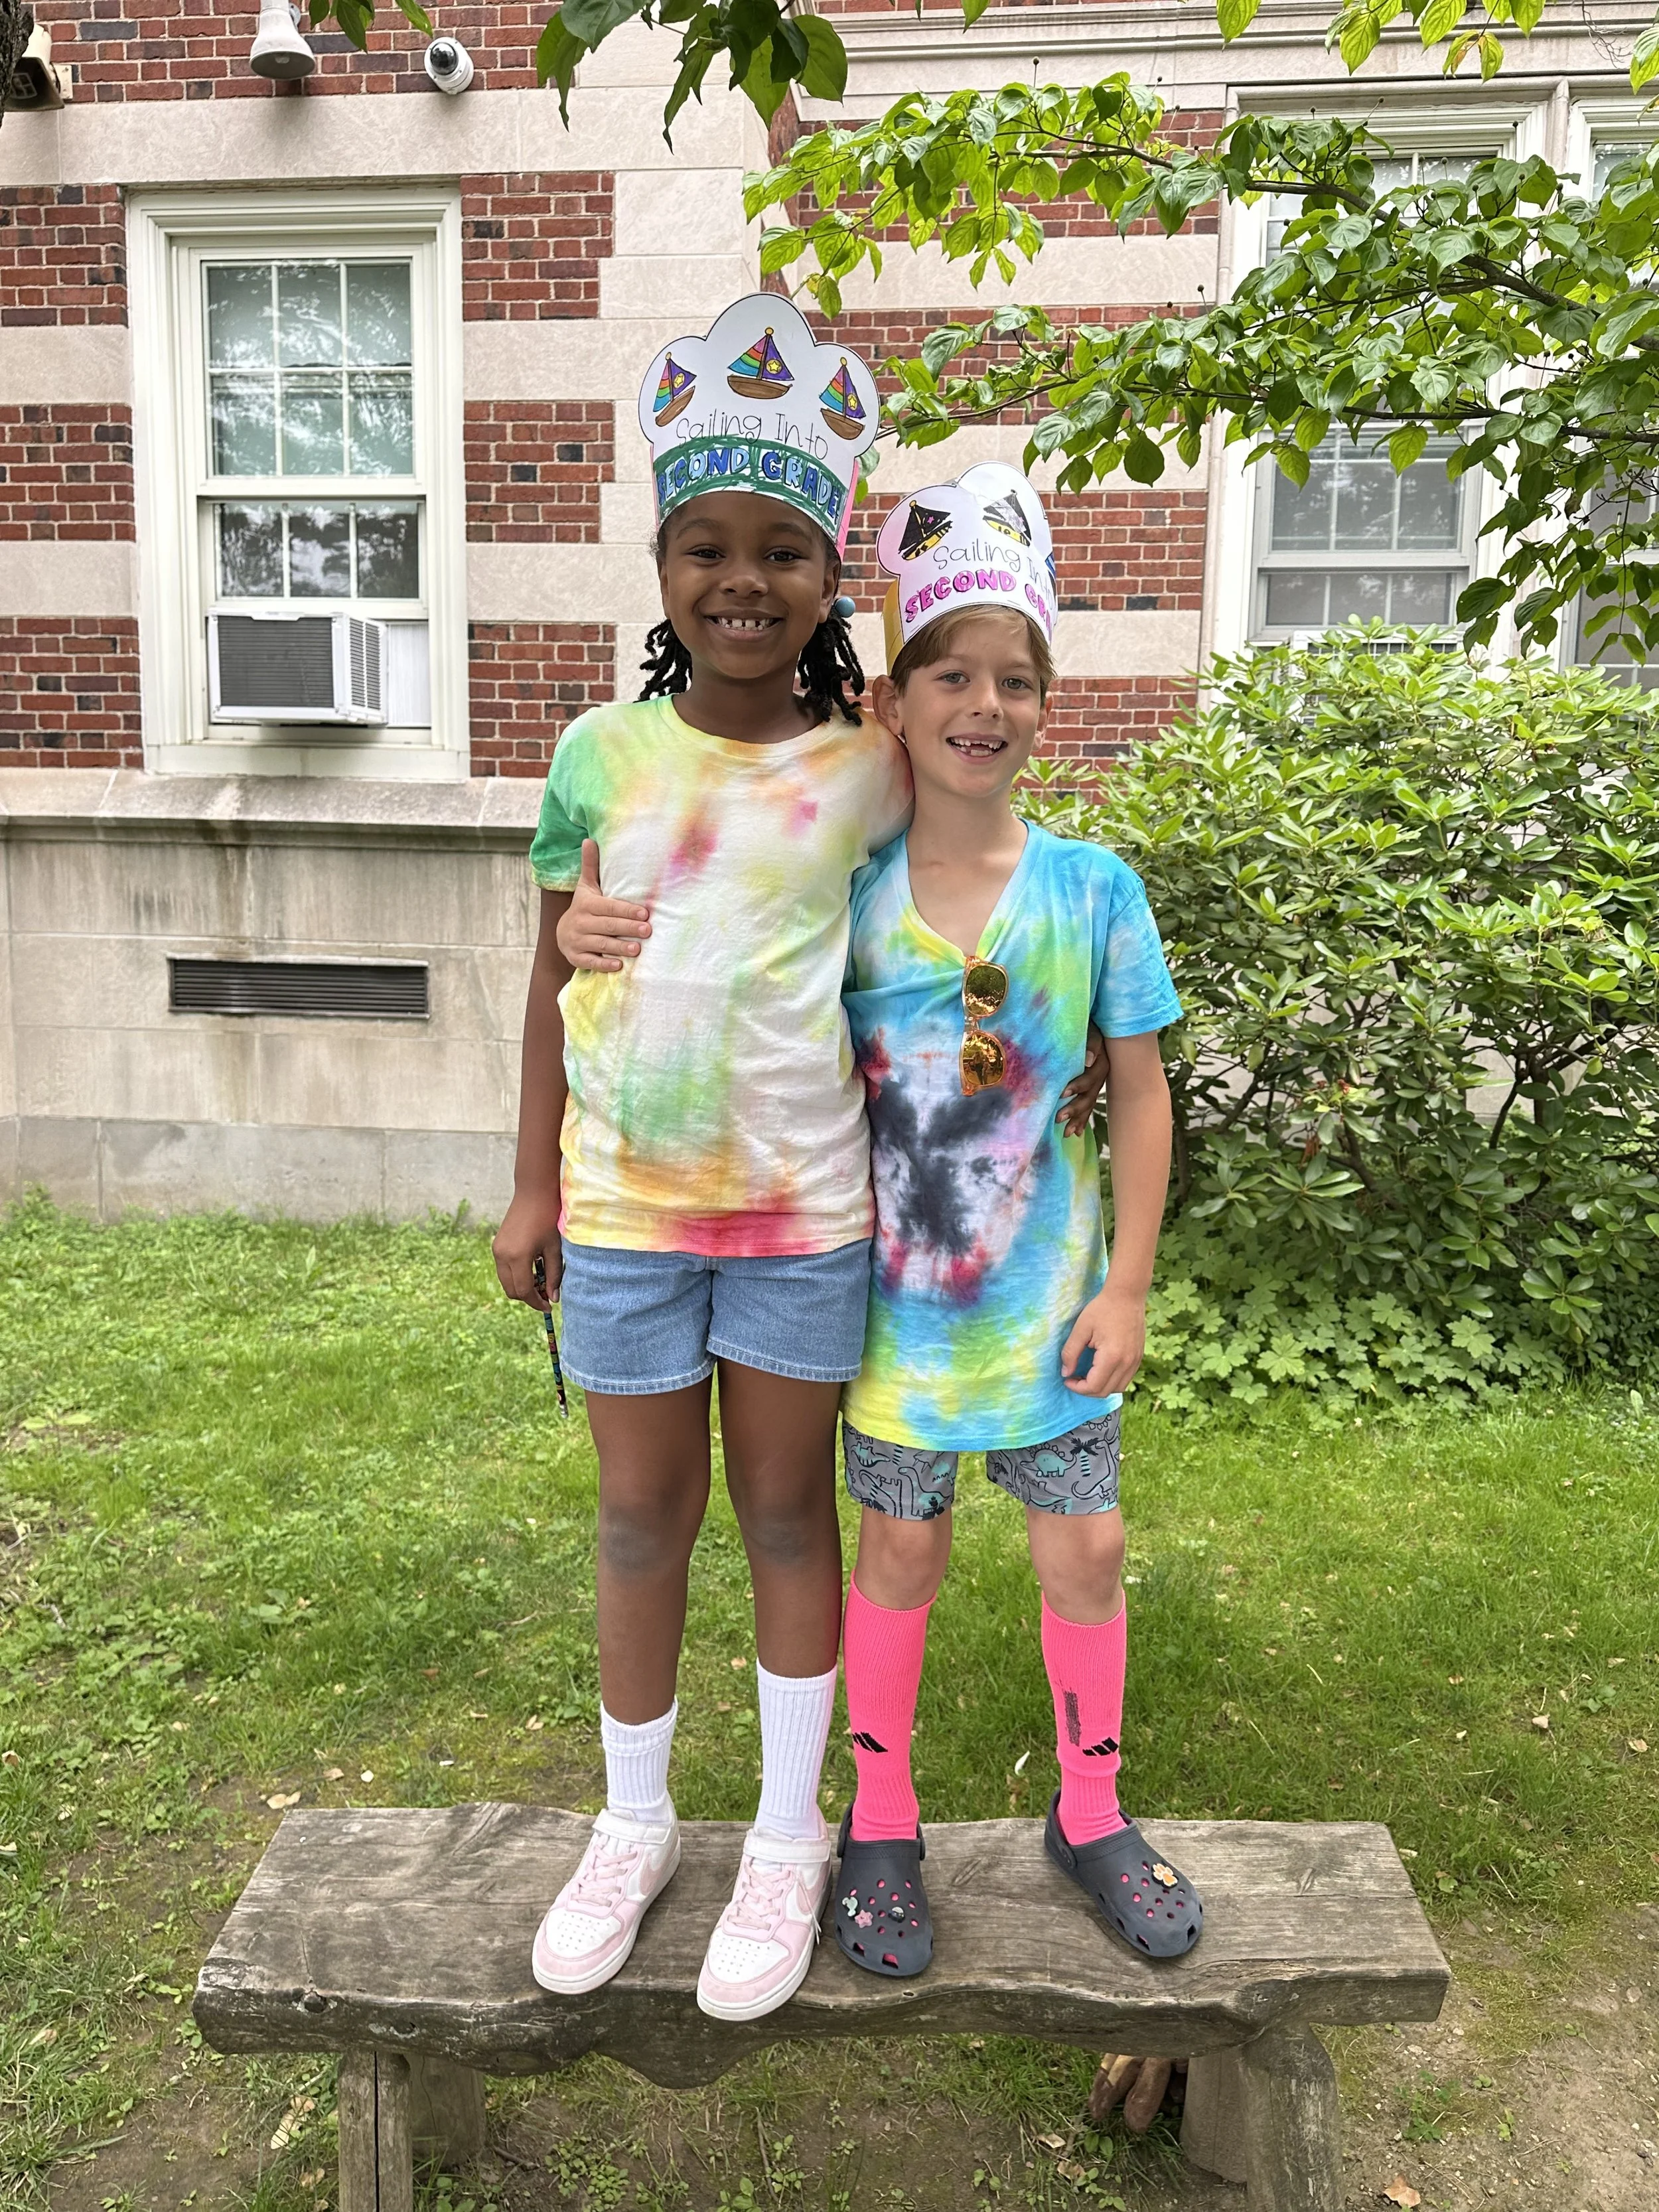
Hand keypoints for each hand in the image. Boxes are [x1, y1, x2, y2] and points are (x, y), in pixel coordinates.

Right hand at [493, 1189, 563, 1310]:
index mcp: (518, 1257)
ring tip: (541, 1281)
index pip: (524, 1291)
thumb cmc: (548, 1217)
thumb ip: (554, 1275)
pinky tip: (533, 1269)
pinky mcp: (497, 1245)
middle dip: (528, 1297)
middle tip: (546, 1296)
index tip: (549, 1306)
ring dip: (522, 1286)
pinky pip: (504, 1269)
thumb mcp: (555, 1248)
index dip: (537, 1302)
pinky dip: (517, 1275)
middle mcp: (502, 1255)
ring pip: (506, 1281)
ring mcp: (497, 1250)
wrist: (533, 1192)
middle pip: (512, 1290)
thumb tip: (554, 1297)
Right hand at [555, 839, 651, 971]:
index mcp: (586, 904)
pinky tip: (619, 966)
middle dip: (628, 928)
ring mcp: (576, 941)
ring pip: (600, 944)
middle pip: (607, 926)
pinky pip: (590, 962)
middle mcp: (580, 922)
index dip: (626, 910)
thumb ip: (591, 866)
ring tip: (637, 949)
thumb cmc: (584, 907)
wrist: (563, 933)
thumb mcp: (586, 887)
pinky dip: (604, 964)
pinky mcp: (575, 957)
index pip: (609, 907)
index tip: (645, 913)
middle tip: (647, 931)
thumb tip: (589, 840)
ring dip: (619, 947)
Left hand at [1057, 1023, 1108, 1136]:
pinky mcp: (1092, 1088)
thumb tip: (1088, 1060)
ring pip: (1089, 1104)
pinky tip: (1076, 1133)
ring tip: (1066, 1133)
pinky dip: (1083, 1120)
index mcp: (1102, 1063)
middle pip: (1089, 1096)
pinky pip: (1089, 1106)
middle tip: (1058, 1118)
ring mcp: (1097, 1084)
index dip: (1077, 1086)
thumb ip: (1091, 1043)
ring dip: (1078, 1119)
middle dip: (1074, 1109)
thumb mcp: (1091, 1031)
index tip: (1061, 1093)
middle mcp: (1101, 1076)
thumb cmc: (1089, 1027)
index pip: (1090, 1078)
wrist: (1096, 1026)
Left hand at [1060, 1284, 1146, 1398]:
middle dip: (1086, 1390)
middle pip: (1105, 1391)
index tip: (1067, 1379)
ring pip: (1117, 1388)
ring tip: (1087, 1375)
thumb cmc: (1102, 1308)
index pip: (1094, 1386)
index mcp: (1112, 1356)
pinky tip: (1101, 1369)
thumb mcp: (1081, 1328)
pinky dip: (1112, 1381)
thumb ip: (1071, 1352)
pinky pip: (1125, 1379)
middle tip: (1074, 1378)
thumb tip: (1066, 1373)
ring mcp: (1135, 1361)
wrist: (1127, 1295)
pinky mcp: (1139, 1357)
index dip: (1077, 1388)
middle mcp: (1127, 1363)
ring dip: (1100, 1387)